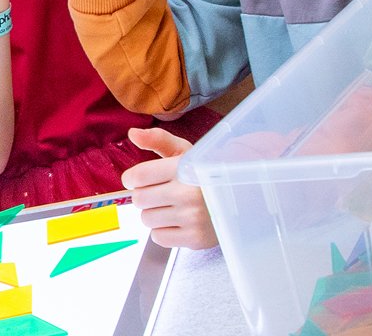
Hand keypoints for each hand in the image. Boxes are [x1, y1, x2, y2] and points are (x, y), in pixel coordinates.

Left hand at [122, 127, 217, 249]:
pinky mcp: (196, 238)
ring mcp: (193, 218)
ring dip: (154, 213)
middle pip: (139, 199)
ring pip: (146, 219)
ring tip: (172, 207)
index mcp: (185, 168)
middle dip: (145, 195)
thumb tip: (133, 133)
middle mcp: (189, 193)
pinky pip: (158, 237)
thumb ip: (157, 140)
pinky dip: (163, 230)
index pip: (138, 177)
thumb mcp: (185, 152)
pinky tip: (177, 221)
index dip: (131, 179)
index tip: (136, 180)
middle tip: (161, 193)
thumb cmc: (204, 173)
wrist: (240, 199)